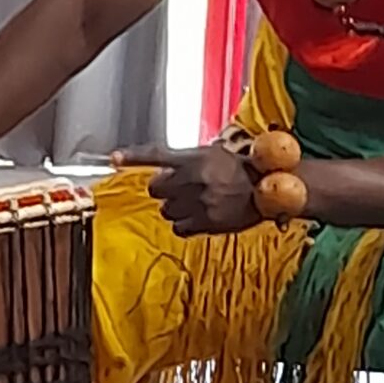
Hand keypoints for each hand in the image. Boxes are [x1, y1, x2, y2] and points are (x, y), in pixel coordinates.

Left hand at [112, 144, 258, 236]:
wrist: (268, 189)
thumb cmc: (242, 170)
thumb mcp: (215, 154)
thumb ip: (187, 162)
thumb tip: (163, 171)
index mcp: (195, 157)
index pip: (157, 155)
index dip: (134, 156)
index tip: (115, 158)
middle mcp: (194, 179)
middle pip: (156, 188)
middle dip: (163, 189)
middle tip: (179, 189)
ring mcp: (199, 202)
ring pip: (166, 210)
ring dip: (174, 208)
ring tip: (194, 202)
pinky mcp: (206, 223)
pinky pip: (180, 228)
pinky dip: (185, 225)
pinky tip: (198, 217)